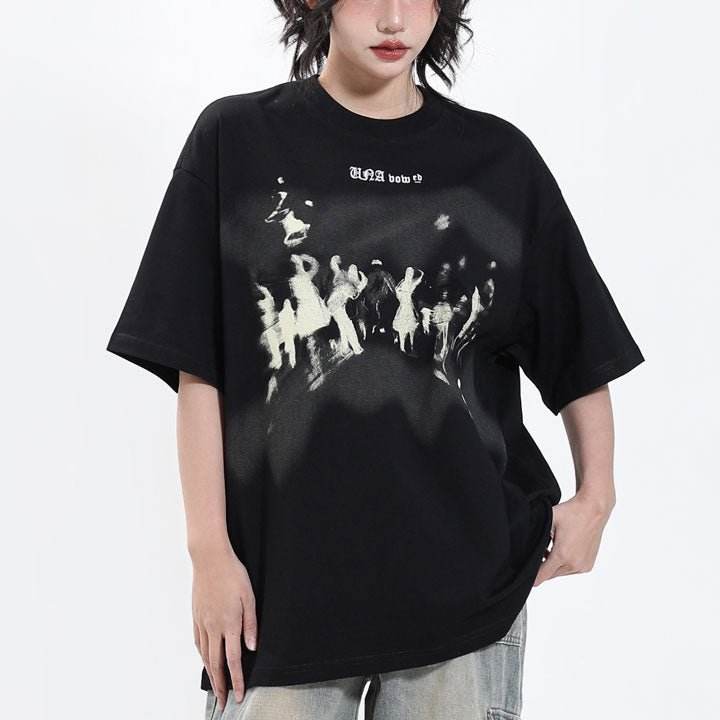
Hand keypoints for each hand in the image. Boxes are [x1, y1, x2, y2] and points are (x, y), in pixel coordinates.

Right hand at [192, 548, 257, 708]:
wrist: (210, 559)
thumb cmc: (233, 575)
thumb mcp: (249, 597)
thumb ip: (251, 624)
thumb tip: (252, 647)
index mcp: (229, 624)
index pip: (233, 660)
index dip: (237, 680)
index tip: (239, 695)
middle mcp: (214, 627)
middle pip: (216, 664)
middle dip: (221, 685)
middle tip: (223, 703)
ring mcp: (202, 622)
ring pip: (205, 655)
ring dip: (211, 674)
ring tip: (215, 688)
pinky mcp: (196, 616)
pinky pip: (198, 642)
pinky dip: (202, 656)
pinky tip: (205, 660)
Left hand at [533, 493, 614, 585]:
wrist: (593, 509)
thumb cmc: (570, 513)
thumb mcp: (548, 520)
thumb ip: (537, 536)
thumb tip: (523, 544)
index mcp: (562, 554)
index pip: (542, 575)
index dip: (532, 577)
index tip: (525, 577)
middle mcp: (574, 563)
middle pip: (551, 575)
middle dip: (542, 568)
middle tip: (538, 553)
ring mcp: (583, 566)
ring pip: (561, 573)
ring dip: (554, 566)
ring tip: (550, 550)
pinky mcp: (588, 564)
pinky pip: (572, 570)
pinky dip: (565, 564)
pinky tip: (562, 551)